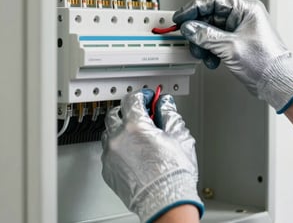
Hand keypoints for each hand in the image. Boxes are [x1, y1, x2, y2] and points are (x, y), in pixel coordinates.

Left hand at [101, 90, 203, 222]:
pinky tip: (133, 152)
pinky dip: (118, 147)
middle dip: (128, 110)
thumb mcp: (179, 135)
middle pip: (115, 113)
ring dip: (121, 129)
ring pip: (109, 132)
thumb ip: (169, 113)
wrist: (166, 202)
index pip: (133, 99)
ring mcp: (110, 155)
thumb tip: (164, 103)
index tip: (149, 98)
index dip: (144, 95)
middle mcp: (118, 138)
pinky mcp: (108, 170)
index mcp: (136, 126)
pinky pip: (109, 151)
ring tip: (137, 135)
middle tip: (142, 114)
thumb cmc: (174, 173)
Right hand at [173, 0, 292, 112]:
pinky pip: (215, 42)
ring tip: (203, 54)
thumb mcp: (230, 46)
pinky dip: (210, 51)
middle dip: (198, 30)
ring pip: (210, 31)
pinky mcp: (235, 43)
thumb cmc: (266, 62)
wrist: (276, 83)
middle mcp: (242, 17)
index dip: (194, 8)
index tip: (181, 17)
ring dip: (203, 44)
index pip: (214, 1)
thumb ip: (206, 36)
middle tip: (189, 38)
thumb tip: (189, 28)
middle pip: (210, 17)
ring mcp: (238, 30)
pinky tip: (212, 60)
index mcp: (246, 9)